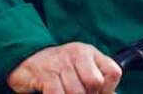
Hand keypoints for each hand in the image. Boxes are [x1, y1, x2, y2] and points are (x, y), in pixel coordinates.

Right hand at [6, 42, 120, 92]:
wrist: (28, 59)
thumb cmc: (60, 68)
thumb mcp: (82, 69)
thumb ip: (98, 81)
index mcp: (90, 53)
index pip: (113, 72)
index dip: (108, 89)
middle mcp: (77, 53)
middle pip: (94, 83)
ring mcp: (60, 63)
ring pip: (76, 92)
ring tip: (65, 93)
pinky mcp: (44, 73)